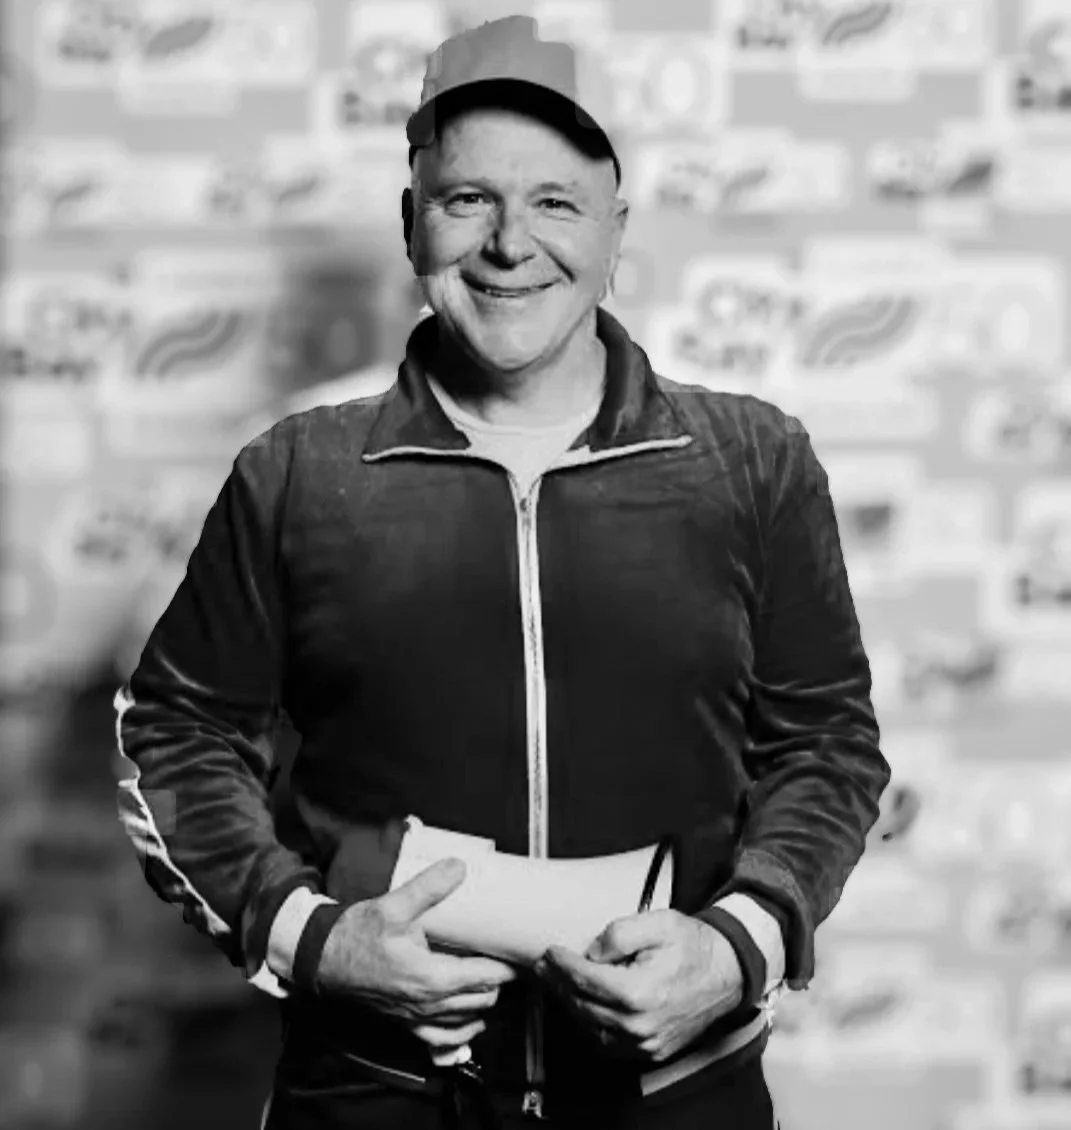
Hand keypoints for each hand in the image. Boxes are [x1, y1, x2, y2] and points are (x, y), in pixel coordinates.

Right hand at [317, 858, 517, 1064]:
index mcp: (430, 977)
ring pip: (465, 1022)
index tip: (521, 953)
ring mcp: (415, 1017)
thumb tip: (459, 867)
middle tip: (511, 961)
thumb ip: (429, 887)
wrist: (320, 960)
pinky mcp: (404, 1022)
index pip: (484, 977)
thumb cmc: (355, 935)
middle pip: (481, 1000)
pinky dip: (460, 1034)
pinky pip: (441, 1040)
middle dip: (500, 983)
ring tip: (494, 984)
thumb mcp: (393, 905)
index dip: (508, 967)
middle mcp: (427, 1004)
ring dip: (483, 1005)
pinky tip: (469, 1023)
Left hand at [534, 910, 742, 1064]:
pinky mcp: (652, 1051)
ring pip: (592, 1028)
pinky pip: (609, 1043)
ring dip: (571, 1004)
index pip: (585, 979)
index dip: (562, 964)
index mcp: (639, 993)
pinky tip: (584, 1005)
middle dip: (559, 984)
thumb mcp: (657, 923)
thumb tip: (591, 952)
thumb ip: (618, 934)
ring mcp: (646, 1043)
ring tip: (558, 982)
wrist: (727, 972)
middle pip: (583, 1005)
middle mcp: (639, 1025)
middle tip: (546, 966)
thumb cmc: (693, 945)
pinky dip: (591, 1024)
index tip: (550, 952)